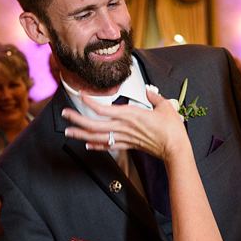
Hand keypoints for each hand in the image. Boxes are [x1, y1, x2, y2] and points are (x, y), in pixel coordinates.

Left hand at [62, 90, 187, 161]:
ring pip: (98, 137)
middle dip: (77, 119)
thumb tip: (149, 91)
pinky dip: (96, 145)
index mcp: (130, 114)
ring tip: (68, 131)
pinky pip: (109, 146)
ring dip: (81, 134)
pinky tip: (87, 145)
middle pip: (94, 124)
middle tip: (64, 114)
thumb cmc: (172, 128)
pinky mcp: (129, 146)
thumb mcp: (165, 106)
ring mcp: (125, 138)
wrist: (175, 149)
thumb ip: (154, 97)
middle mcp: (124, 127)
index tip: (80, 95)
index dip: (90, 102)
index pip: (104, 109)